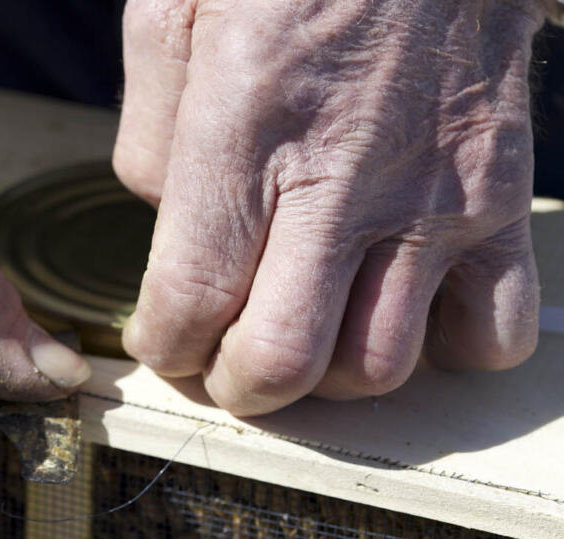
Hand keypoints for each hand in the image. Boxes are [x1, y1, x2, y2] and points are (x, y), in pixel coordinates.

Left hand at [114, 0, 543, 415]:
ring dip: (323, 377)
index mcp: (245, 127)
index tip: (160, 339)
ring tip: (302, 336)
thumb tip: (169, 222)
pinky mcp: (504, 198)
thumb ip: (150, 135)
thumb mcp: (173, 10)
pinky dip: (441, 348)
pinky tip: (398, 308)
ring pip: (377, 366)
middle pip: (282, 360)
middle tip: (220, 364)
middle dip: (234, 386)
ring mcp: (435, 196)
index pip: (191, 298)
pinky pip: (489, 331)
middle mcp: (344, 178)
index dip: (164, 345)